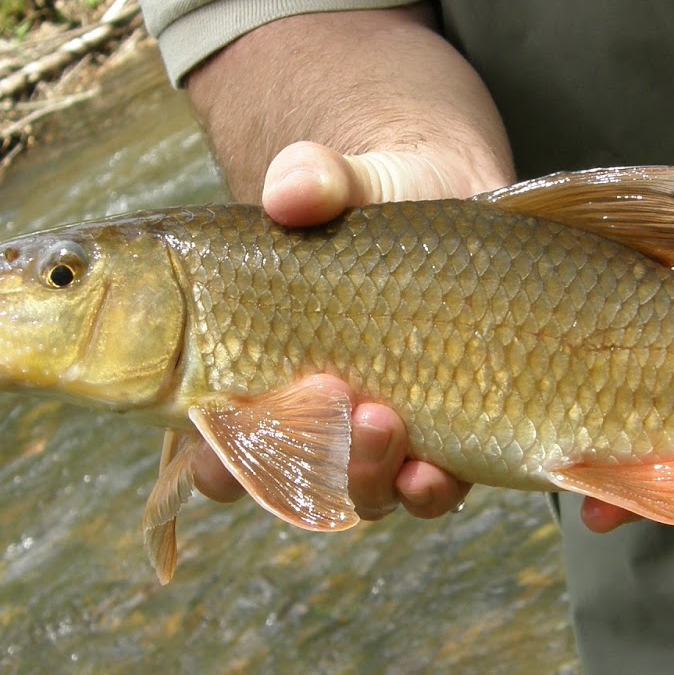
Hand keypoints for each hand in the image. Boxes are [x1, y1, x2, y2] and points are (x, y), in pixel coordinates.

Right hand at [192, 140, 497, 519]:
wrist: (462, 203)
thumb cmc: (372, 196)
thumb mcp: (343, 179)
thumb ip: (314, 179)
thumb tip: (292, 189)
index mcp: (257, 370)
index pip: (214, 442)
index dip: (211, 459)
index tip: (216, 446)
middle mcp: (315, 418)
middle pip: (288, 483)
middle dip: (298, 467)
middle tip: (324, 405)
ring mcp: (383, 438)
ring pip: (361, 495)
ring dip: (366, 475)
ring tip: (382, 420)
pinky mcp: (449, 443)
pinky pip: (432, 492)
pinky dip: (429, 489)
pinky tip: (437, 466)